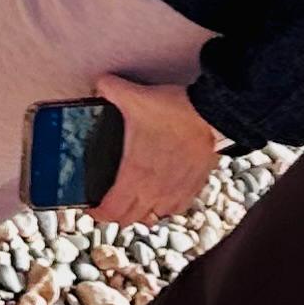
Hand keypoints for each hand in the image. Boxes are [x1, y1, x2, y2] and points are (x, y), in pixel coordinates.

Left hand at [91, 72, 221, 226]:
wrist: (212, 116)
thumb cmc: (175, 111)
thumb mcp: (135, 97)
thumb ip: (111, 90)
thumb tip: (100, 84)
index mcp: (135, 174)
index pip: (111, 211)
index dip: (97, 213)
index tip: (91, 207)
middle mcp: (154, 190)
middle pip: (129, 219)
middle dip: (114, 216)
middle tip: (107, 204)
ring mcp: (174, 192)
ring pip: (152, 218)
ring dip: (139, 214)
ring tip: (133, 202)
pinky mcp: (192, 188)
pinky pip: (175, 210)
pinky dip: (164, 209)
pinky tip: (161, 197)